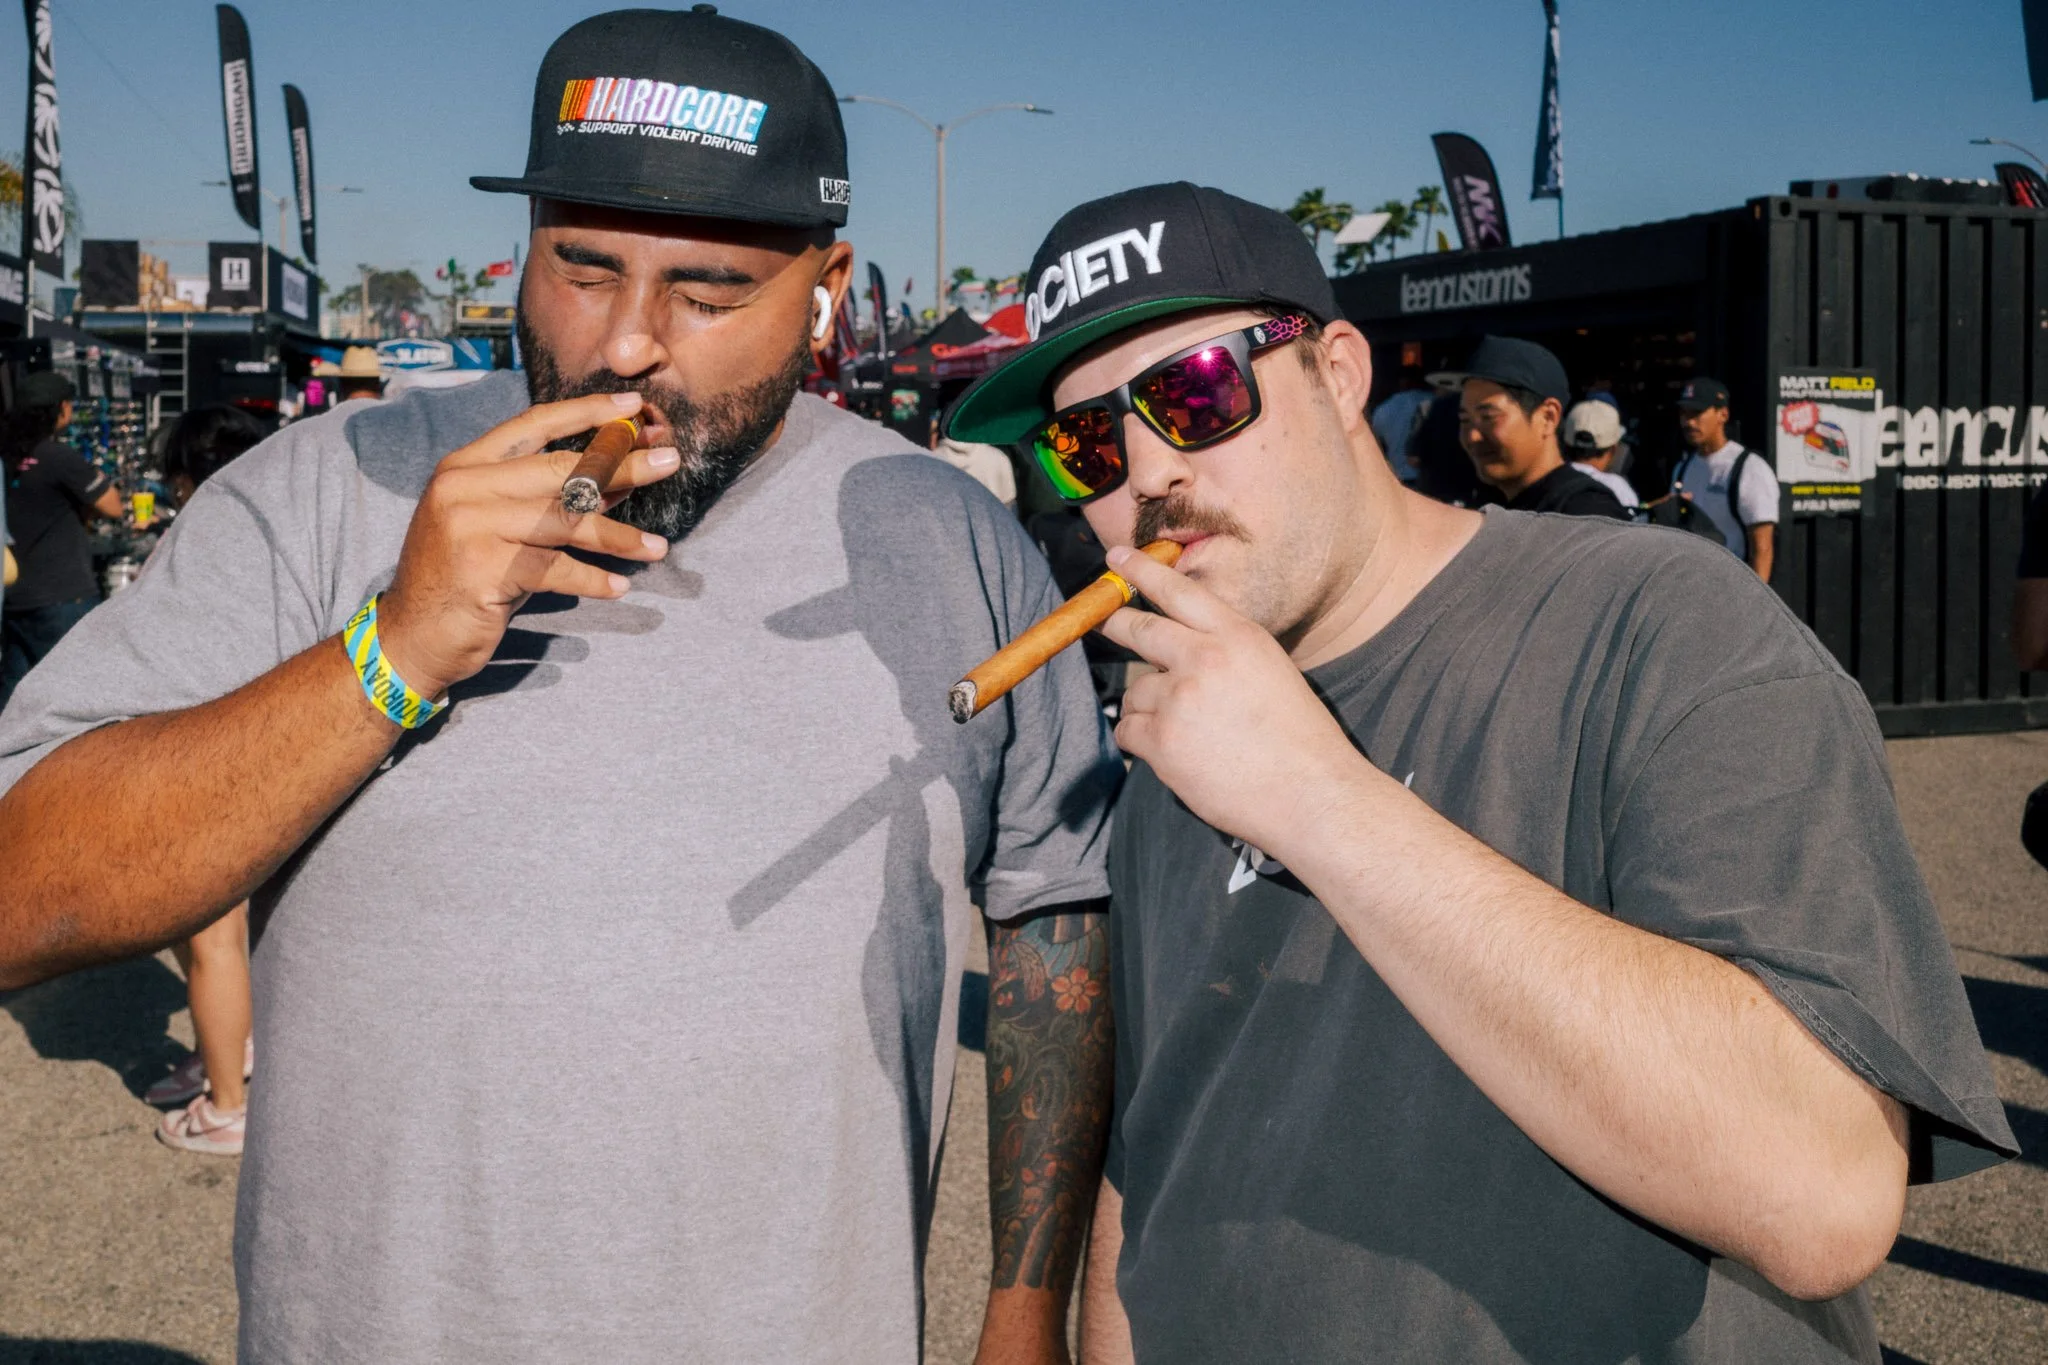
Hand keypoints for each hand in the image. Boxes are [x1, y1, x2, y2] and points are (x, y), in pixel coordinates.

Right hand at [377, 391, 677, 699]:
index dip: (586, 412)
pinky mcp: (482, 569)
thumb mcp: (506, 527)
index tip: (633, 405)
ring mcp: (469, 526)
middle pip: (559, 469)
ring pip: (564, 521)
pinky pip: (555, 569)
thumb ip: (552, 499)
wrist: (413, 635)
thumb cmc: (470, 577)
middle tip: (669, 462)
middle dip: (622, 465)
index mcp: (465, 464)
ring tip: (659, 548)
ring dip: (619, 536)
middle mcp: (463, 487)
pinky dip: (592, 580)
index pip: (534, 424)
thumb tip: (622, 475)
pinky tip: (620, 586)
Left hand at [1096, 544, 1367, 860]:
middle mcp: (1205, 658)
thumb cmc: (1301, 742)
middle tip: (1104, 621)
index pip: (1179, 591)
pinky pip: (1129, 730)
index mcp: (1239, 636)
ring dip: (1147, 708)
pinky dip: (1141, 741)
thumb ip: (1227, 652)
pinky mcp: (1162, 740)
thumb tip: (1181, 653)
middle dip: (1115, 623)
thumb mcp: (1272, 671)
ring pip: (1136, 691)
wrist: (1311, 795)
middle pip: (1139, 629)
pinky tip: (1172, 753)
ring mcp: (1179, 698)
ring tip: (1186, 733)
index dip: (1142, 571)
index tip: (1117, 558)